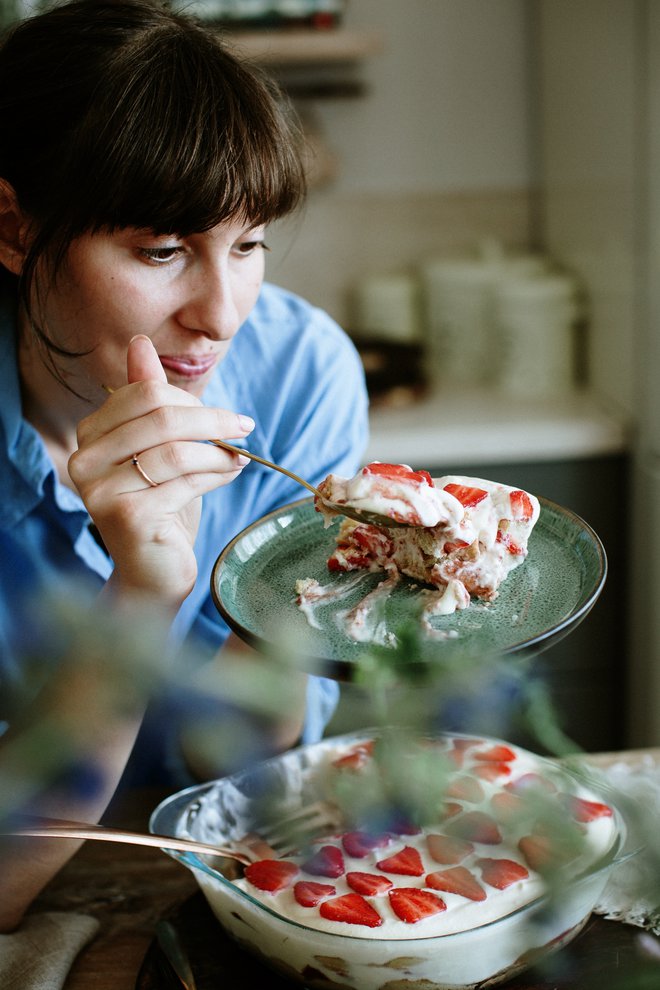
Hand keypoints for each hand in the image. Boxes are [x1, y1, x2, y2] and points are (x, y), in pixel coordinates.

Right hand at [68, 336, 253, 605]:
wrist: (155, 571)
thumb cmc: (162, 506)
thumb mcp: (160, 448)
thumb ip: (150, 399)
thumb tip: (139, 342)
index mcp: (90, 434)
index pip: (145, 394)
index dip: (193, 401)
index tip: (227, 417)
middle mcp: (84, 459)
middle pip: (160, 417)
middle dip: (212, 420)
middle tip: (244, 428)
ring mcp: (100, 490)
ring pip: (175, 450)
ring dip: (218, 451)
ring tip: (240, 458)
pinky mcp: (126, 515)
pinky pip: (184, 482)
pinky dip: (217, 475)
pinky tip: (232, 474)